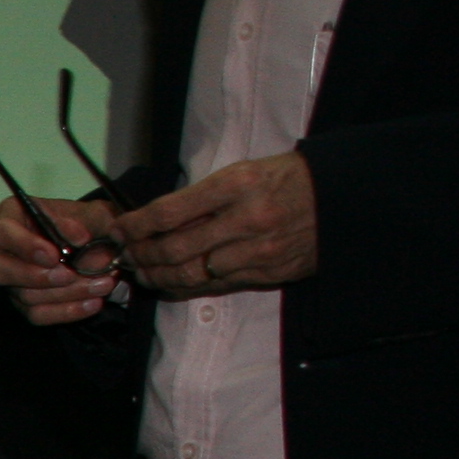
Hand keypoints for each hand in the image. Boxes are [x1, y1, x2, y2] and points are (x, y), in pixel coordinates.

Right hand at [0, 193, 124, 325]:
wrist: (99, 244)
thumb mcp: (92, 212)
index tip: (55, 255)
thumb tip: (77, 240)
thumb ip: (86, 221)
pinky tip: (92, 303)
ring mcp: (11, 279)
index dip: (26, 246)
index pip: (3, 233)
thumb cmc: (88, 222)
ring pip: (24, 295)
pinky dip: (66, 311)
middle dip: (38, 276)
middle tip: (71, 274)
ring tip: (100, 285)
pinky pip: (37, 314)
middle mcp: (2, 250)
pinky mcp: (23, 302)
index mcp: (11, 218)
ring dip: (65, 294)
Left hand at [115, 152, 316, 297]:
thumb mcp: (244, 171)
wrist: (341, 197)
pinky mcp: (268, 273)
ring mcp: (258, 250)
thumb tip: (155, 221)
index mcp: (237, 185)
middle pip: (175, 249)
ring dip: (158, 277)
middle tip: (125, 256)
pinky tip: (170, 283)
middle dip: (141, 256)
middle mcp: (246, 219)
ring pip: (191, 274)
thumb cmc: (286, 178)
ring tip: (142, 272)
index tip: (117, 230)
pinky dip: (186, 287)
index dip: (136, 225)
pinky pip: (216, 286)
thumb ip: (202, 197)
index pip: (170, 212)